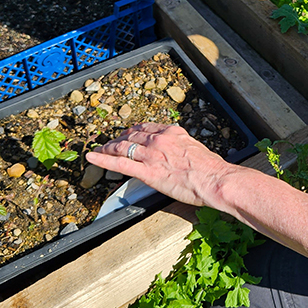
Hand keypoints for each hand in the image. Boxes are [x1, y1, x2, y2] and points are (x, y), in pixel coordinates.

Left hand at [86, 123, 234, 208]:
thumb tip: (176, 152)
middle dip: (118, 139)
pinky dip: (103, 159)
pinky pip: (120, 163)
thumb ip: (181, 146)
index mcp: (172, 133)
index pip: (146, 127)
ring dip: (107, 147)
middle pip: (131, 135)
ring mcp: (152, 155)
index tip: (127, 134)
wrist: (215, 179)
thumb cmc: (211, 170)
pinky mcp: (147, 171)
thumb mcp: (195, 149)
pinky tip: (92, 157)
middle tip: (109, 143)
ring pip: (122, 147)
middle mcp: (160, 139)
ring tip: (98, 150)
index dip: (133, 131)